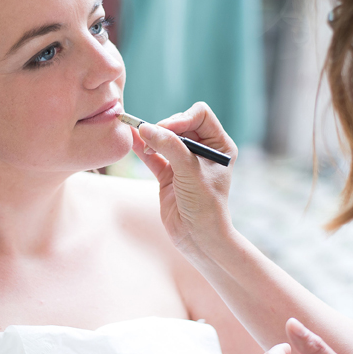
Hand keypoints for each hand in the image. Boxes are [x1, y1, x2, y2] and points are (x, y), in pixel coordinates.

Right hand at [132, 102, 236, 256]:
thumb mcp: (189, 171)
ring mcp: (184, 162)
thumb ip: (169, 146)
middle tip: (152, 139)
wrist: (198, 238)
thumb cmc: (205, 205)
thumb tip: (145, 127)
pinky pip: (153, 155)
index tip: (167, 130)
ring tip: (140, 138)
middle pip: (179, 123)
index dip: (182, 118)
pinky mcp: (168, 174)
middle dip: (164, 128)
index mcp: (219, 145)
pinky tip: (132, 140)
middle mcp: (203, 150)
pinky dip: (143, 148)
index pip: (200, 115)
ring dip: (151, 136)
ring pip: (164, 138)